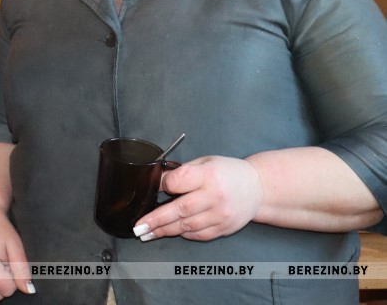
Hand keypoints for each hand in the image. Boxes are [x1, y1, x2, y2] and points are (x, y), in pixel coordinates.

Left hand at [133, 156, 262, 241]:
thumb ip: (183, 172)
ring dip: (164, 231)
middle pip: (180, 210)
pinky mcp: (224, 228)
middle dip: (156, 219)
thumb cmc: (228, 172)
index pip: (179, 181)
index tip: (151, 188)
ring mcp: (221, 215)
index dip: (163, 185)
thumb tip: (157, 181)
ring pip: (187, 226)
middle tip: (138, 226)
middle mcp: (215, 196)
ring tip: (147, 233)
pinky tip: (170, 232)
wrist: (258, 188)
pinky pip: (199, 235)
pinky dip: (183, 234)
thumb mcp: (205, 162)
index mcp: (209, 175)